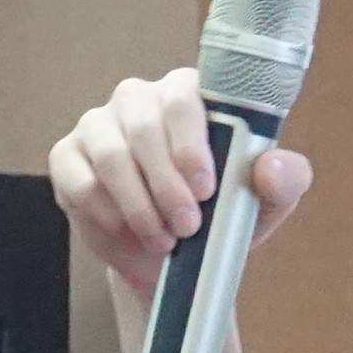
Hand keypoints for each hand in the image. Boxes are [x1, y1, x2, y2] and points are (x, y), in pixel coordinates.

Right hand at [44, 67, 311, 306]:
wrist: (172, 259)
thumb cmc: (219, 216)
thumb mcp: (262, 204)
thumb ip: (284, 181)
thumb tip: (270, 166)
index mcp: (188, 94)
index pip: (183, 94)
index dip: (191, 142)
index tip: (206, 189)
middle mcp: (139, 99)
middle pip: (143, 125)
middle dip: (167, 184)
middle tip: (188, 226)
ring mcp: (98, 124)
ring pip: (110, 154)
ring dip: (139, 204)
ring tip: (164, 239)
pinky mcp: (67, 157)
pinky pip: (79, 179)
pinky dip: (106, 213)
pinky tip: (127, 231)